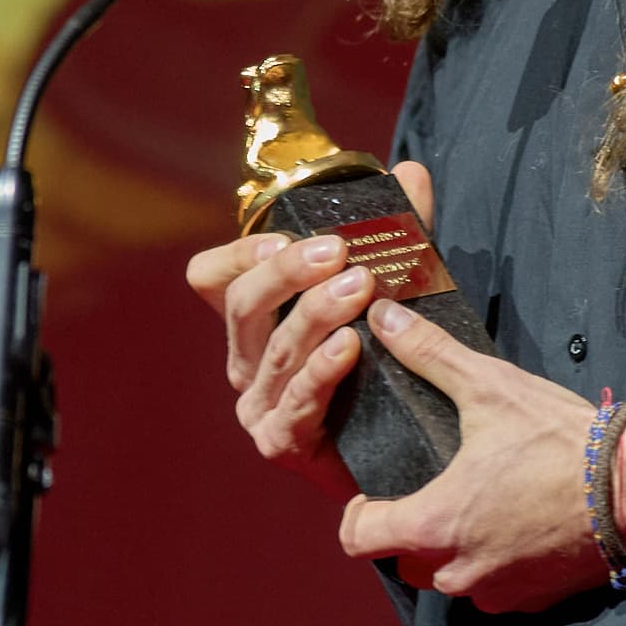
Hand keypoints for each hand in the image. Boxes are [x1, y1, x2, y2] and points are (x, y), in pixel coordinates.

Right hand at [185, 160, 436, 499]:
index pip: (214, 277)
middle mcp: (245, 362)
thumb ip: (397, 237)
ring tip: (360, 289)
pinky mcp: (283, 444)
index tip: (285, 237)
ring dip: (316, 315)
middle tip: (340, 252)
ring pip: (275, 352)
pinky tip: (350, 349)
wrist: (407, 452)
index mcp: (254, 323)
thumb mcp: (391, 292)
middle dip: (287, 274)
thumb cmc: (387, 368)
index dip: (239, 253)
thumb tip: (412, 173)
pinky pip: (295, 404)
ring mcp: (260, 407)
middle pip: (243, 306)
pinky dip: (321, 374)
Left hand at [338, 296, 611, 612]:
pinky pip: (493, 589)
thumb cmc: (561, 443)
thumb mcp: (491, 387)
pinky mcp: (530, 600)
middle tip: (437, 488)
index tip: (379, 490)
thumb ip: (429, 355)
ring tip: (482, 505)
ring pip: (448, 576)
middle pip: (402, 559)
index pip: (356, 537)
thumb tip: (385, 316)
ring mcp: (494, 592)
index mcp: (432, 525)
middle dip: (411, 528)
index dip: (360, 512)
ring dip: (454, 549)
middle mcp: (454, 570)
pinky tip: (519, 527)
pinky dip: (496, 564)